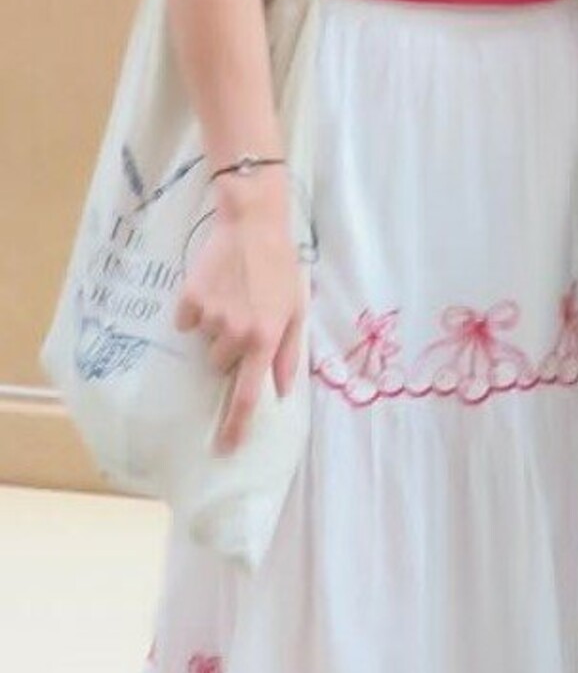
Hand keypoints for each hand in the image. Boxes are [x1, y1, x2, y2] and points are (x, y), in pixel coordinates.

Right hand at [175, 188, 306, 452]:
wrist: (253, 225)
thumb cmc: (281, 269)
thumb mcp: (296, 311)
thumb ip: (290, 354)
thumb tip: (282, 392)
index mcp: (266, 340)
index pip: (248, 396)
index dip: (235, 426)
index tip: (225, 448)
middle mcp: (237, 334)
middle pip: (221, 365)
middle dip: (231, 349)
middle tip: (245, 316)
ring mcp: (211, 317)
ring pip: (205, 343)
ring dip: (216, 328)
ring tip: (232, 296)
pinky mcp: (189, 300)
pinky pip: (186, 320)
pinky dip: (196, 309)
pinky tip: (213, 287)